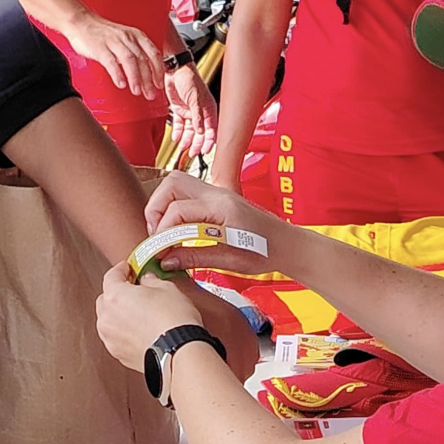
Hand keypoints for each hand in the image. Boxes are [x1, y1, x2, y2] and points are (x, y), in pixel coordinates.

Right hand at [64, 13, 163, 99]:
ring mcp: (113, 42)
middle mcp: (127, 38)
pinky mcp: (100, 47)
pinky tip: (121, 84)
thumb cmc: (102, 33)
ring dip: (135, 78)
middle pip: (142, 60)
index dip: (158, 71)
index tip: (159, 84)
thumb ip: (136, 53)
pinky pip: (111, 62)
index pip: (153, 54)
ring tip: (136, 91)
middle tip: (150, 94)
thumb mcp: (125, 39)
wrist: (81, 22)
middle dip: (148, 80)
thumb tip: (147, 74)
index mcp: (136, 36)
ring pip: (129, 60)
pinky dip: (117, 74)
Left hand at [96, 263, 202, 372]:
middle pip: (105, 299)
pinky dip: (124, 332)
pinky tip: (141, 330)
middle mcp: (107, 317)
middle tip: (135, 291)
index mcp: (115, 296)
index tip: (127, 268)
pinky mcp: (119, 354)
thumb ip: (152, 281)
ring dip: (119, 314)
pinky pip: (116, 337)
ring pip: (109, 320)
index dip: (120, 270)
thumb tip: (147, 281)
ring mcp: (111, 338)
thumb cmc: (173, 321)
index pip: (111, 276)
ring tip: (140, 313)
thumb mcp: (167, 288)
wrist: (179, 352)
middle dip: (117, 293)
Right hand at [144, 171, 282, 274]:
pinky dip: (174, 206)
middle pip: (171, 184)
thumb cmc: (266, 253)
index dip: (162, 232)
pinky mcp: (217, 197)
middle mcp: (218, 193)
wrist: (287, 245)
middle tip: (157, 237)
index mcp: (222, 208)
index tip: (158, 252)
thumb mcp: (229, 260)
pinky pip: (187, 192)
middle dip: (155, 210)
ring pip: (176, 183)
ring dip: (163, 205)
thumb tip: (165, 260)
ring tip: (165, 233)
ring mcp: (217, 192)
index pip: (177, 210)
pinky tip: (178, 229)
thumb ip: (194, 257)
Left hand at [165, 64, 217, 156]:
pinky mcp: (179, 109)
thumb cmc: (189, 78)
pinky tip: (176, 138)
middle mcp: (200, 112)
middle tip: (192, 153)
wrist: (174, 69)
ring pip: (190, 131)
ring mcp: (190, 111)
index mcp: (209, 109)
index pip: (212, 130)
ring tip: (182, 146)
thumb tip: (201, 132)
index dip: (209, 141)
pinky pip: (179, 125)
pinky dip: (178, 132)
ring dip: (187, 140)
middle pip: (200, 133)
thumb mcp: (195, 98)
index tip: (206, 151)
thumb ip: (198, 116)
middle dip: (197, 144)